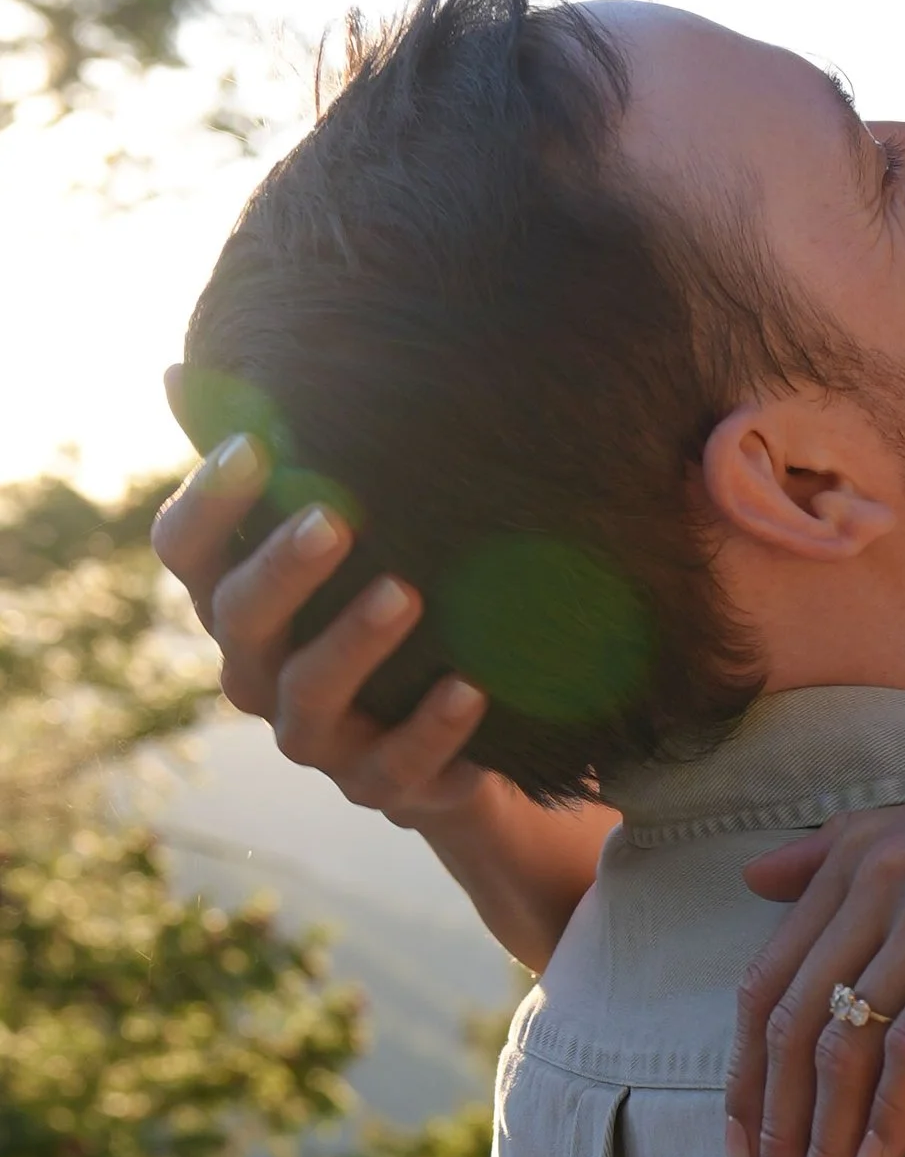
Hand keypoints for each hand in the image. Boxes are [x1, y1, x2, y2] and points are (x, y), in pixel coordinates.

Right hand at [153, 432, 489, 827]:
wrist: (458, 730)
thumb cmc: (377, 605)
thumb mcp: (340, 536)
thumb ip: (277, 467)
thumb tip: (182, 370)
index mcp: (236, 603)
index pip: (184, 551)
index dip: (207, 503)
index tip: (251, 447)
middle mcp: (256, 671)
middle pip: (238, 620)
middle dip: (282, 570)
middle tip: (332, 520)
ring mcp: (315, 737)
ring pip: (309, 694)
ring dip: (355, 643)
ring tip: (405, 594)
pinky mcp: (382, 785)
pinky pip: (398, 765)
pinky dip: (433, 728)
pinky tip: (471, 688)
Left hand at [728, 765, 904, 1156]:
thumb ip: (848, 849)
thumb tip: (752, 876)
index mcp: (864, 851)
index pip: (768, 983)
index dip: (745, 1077)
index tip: (743, 1154)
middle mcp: (886, 870)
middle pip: (794, 1023)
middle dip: (775, 1129)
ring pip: (845, 1044)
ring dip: (823, 1143)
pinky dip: (892, 1114)